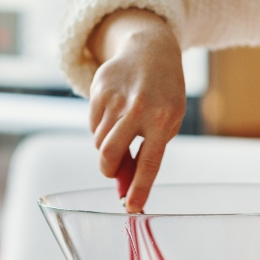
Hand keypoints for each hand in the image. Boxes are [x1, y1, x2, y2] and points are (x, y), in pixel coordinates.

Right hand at [87, 9, 185, 211]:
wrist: (151, 51)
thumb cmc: (163, 95)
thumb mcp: (167, 122)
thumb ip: (148, 152)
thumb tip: (123, 188)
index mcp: (164, 120)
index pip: (149, 163)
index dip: (139, 189)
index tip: (131, 208)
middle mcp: (139, 109)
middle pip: (109, 154)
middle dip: (108, 170)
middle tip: (114, 171)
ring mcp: (116, 98)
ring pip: (99, 141)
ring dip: (108, 145)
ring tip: (124, 129)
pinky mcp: (99, 89)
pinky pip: (92, 124)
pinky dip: (101, 127)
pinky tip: (115, 111)